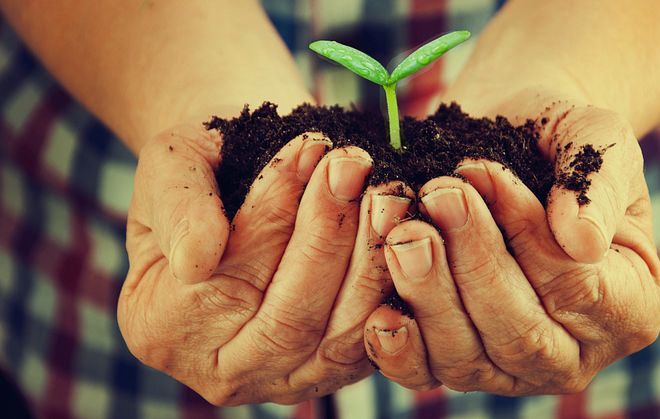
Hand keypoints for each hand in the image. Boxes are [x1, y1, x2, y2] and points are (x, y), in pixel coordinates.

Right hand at [117, 123, 413, 404]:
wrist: (247, 177)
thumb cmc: (206, 170)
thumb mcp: (172, 166)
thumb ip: (179, 208)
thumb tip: (199, 259)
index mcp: (160, 327)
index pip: (223, 284)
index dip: (272, 217)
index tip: (309, 148)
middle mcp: (219, 370)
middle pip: (287, 320)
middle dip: (329, 234)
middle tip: (355, 163)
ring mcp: (280, 380)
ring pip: (338, 336)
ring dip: (370, 257)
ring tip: (386, 188)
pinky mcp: (332, 369)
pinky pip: (374, 342)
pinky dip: (395, 286)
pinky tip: (406, 227)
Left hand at [362, 91, 659, 393]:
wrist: (498, 140)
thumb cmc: (554, 140)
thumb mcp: (595, 139)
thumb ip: (599, 184)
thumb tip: (581, 240)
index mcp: (628, 305)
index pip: (579, 289)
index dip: (527, 235)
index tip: (483, 173)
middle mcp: (571, 351)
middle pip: (520, 334)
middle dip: (473, 264)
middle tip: (437, 197)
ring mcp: (508, 365)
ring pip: (466, 356)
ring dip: (429, 294)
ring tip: (403, 231)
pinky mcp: (453, 359)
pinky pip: (424, 372)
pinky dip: (398, 346)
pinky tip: (377, 309)